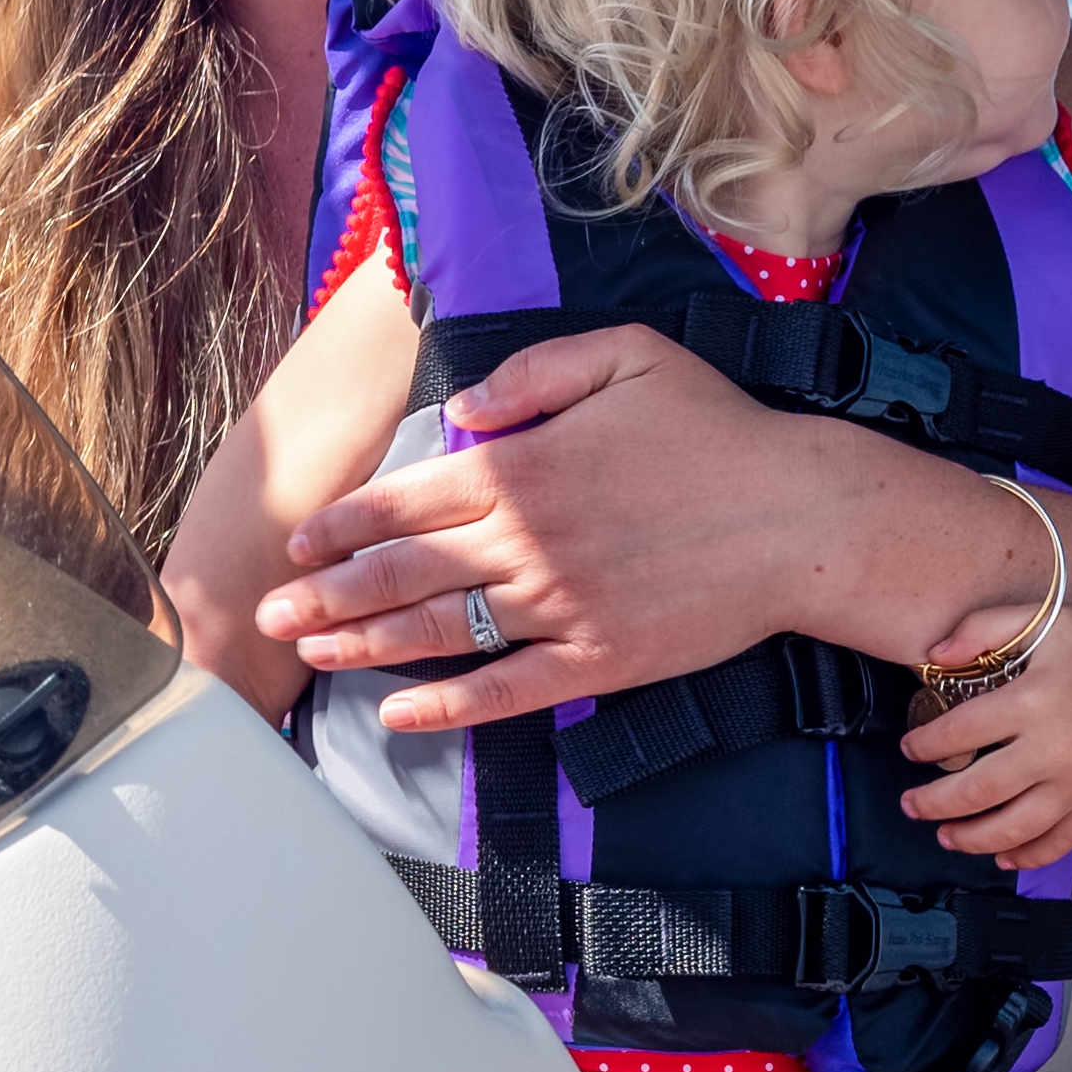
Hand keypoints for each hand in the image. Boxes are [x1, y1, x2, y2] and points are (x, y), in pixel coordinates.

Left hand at [256, 326, 862, 732]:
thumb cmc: (717, 430)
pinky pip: (507, 691)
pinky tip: (398, 714)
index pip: (405, 500)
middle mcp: (527, 542)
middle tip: (268, 613)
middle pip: (402, 573)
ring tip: (309, 655)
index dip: (343, 525)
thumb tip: (461, 410)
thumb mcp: (626, 357)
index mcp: (523, 467)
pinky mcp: (599, 661)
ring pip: (439, 632)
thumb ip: (531, 376)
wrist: (803, 517)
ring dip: (364, 646)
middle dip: (326, 595)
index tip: (298, 544)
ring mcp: (560, 607)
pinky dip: (447, 706)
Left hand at [890, 609, 1071, 874]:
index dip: (926, 744)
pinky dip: (1031, 854)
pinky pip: (1064, 839)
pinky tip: (1005, 855)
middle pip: (980, 790)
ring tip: (945, 836)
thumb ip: (981, 630)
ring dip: (973, 838)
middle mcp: (1059, 748)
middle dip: (935, 803)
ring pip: (1018, 827)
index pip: (961, 733)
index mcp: (1036, 700)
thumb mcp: (1041, 618)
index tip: (911, 747)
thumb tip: (934, 656)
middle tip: (910, 805)